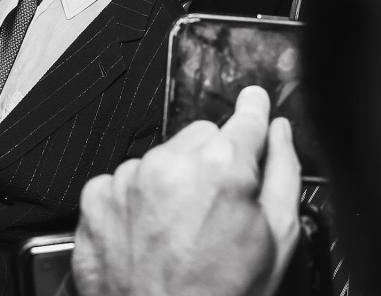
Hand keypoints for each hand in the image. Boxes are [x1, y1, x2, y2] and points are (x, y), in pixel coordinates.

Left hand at [71, 86, 300, 295]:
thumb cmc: (221, 295)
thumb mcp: (277, 240)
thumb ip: (283, 173)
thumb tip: (280, 133)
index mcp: (222, 167)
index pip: (245, 117)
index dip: (254, 112)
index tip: (254, 105)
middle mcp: (170, 162)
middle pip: (201, 136)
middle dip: (211, 161)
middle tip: (215, 207)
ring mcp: (129, 177)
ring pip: (162, 157)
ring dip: (172, 181)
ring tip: (179, 230)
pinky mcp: (97, 195)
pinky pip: (124, 180)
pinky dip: (135, 200)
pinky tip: (149, 233)